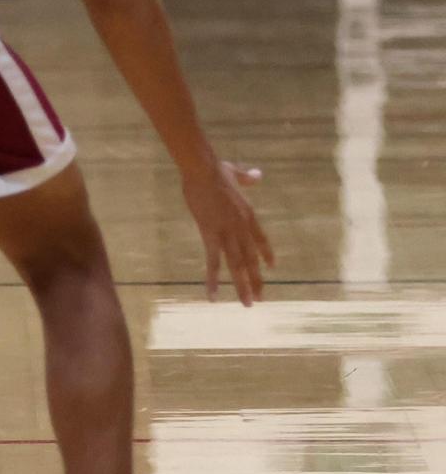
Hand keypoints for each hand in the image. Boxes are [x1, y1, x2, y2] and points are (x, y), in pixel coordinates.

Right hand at [182, 160, 272, 304]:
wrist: (202, 170)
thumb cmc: (216, 170)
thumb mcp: (235, 173)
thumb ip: (247, 178)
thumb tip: (258, 174)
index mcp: (249, 215)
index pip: (261, 240)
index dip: (266, 254)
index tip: (271, 267)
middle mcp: (242, 229)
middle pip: (251, 259)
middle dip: (256, 280)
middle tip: (259, 298)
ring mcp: (227, 233)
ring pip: (237, 266)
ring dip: (242, 286)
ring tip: (247, 303)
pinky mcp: (210, 235)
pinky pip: (213, 262)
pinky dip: (213, 280)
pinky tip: (213, 295)